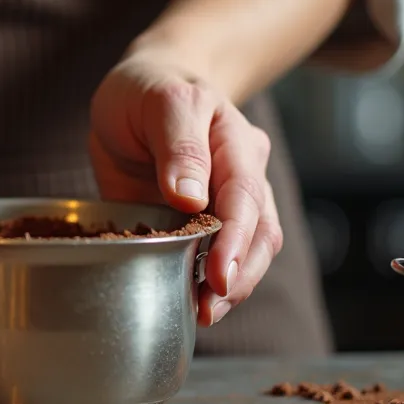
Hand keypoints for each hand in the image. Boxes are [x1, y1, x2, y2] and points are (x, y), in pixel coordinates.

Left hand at [88, 50, 280, 326]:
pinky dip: (208, 283)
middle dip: (239, 274)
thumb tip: (191, 199)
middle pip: (260, 231)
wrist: (143, 89)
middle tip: (209, 308)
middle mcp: (242, 173)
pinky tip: (191, 304)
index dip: (235, 239)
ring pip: (249, 251)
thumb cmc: (148, 90)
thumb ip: (178, 144)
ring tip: (203, 314)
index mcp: (234, 140)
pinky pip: (215, 257)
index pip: (244, 195)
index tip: (218, 275)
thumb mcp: (159, 101)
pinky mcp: (205, 223)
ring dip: (230, 287)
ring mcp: (228, 201)